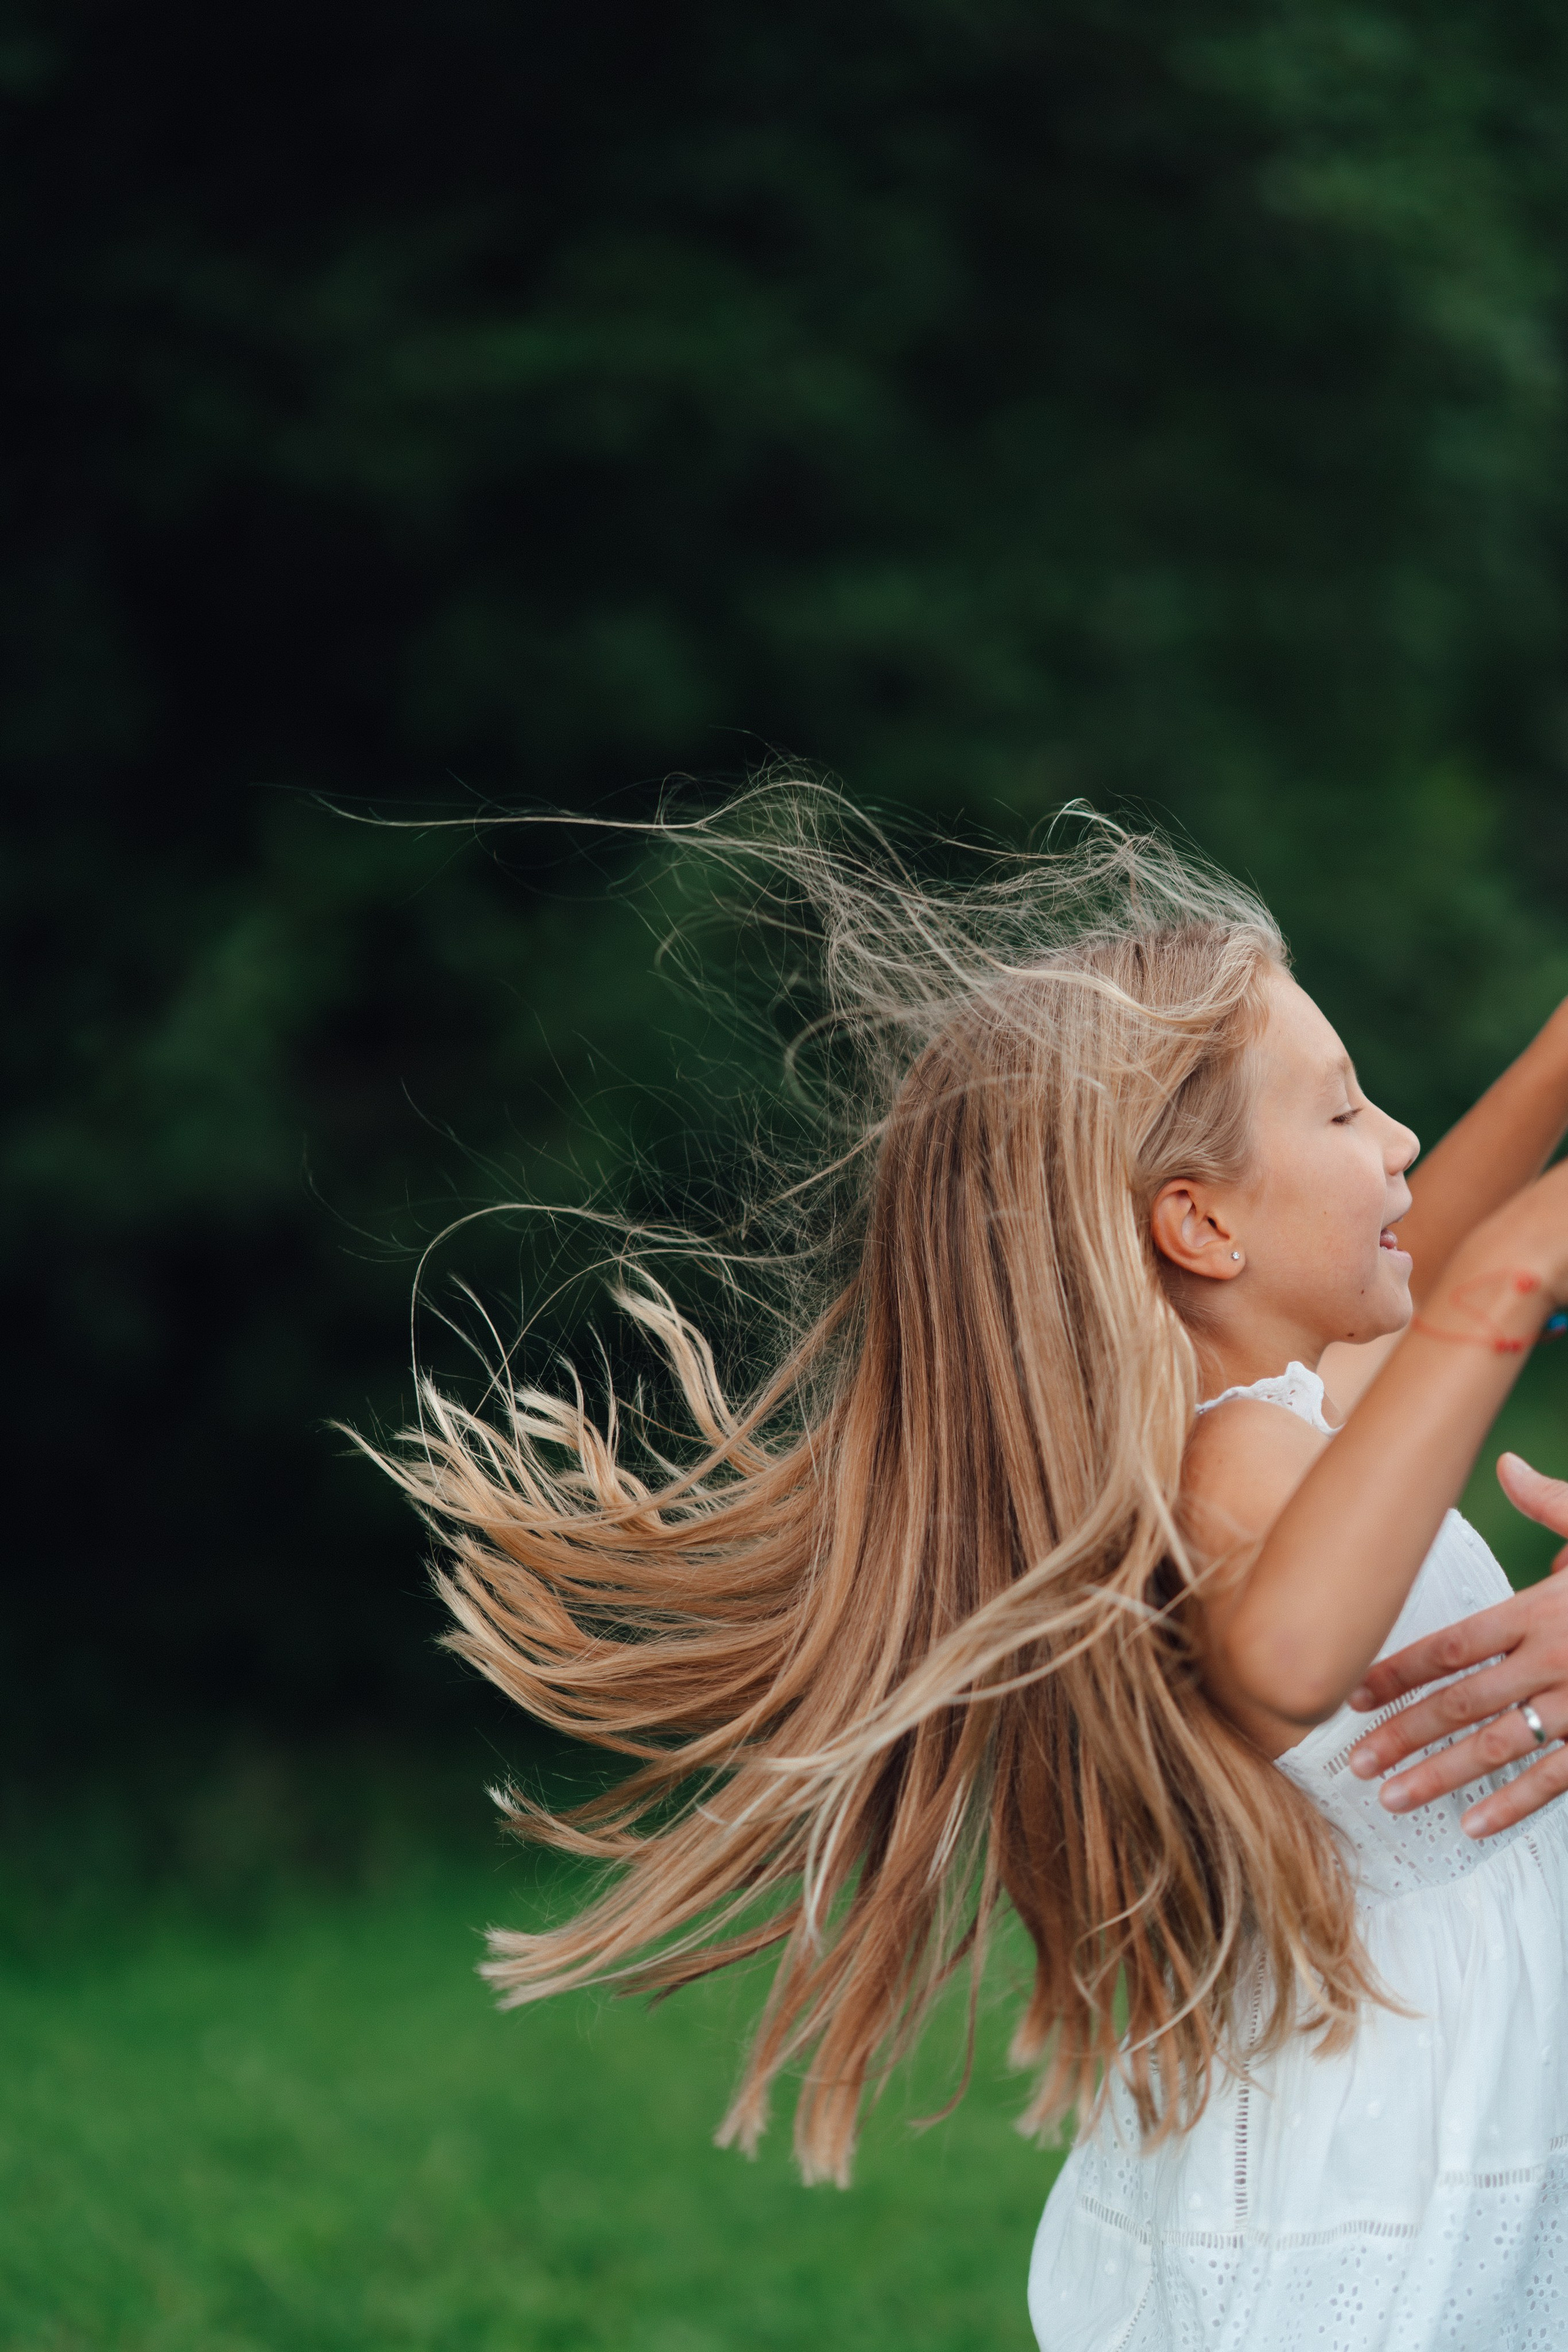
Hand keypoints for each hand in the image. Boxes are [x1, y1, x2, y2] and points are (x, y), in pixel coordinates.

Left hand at [1345, 1452, 1567, 1837]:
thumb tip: (1508, 1465)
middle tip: (1355, 1760)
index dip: (1396, 1670)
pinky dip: (1513, 1804)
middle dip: (1402, 1733)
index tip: (1353, 1692)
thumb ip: (1552, 1504)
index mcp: (1540, 1612)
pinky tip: (1474, 1824)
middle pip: (1459, 1703)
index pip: (1450, 1646)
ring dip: (1440, 1775)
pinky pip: (1555, 1778)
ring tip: (1392, 1796)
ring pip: (1496, 1746)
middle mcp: (1552, 1661)